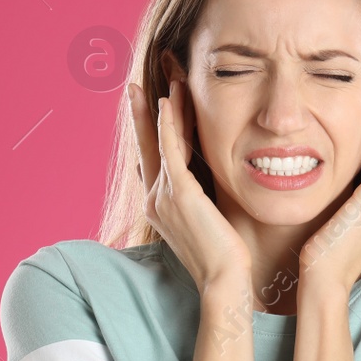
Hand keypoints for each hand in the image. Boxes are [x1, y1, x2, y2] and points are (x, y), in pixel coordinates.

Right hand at [129, 77, 250, 293]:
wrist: (225, 282)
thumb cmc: (225, 259)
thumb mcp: (208, 223)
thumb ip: (202, 201)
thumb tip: (204, 186)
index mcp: (161, 206)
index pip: (154, 159)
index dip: (151, 131)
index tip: (150, 106)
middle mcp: (155, 200)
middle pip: (148, 146)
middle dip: (141, 114)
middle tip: (134, 85)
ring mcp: (163, 196)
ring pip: (160, 141)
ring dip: (162, 108)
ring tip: (165, 79)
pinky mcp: (179, 194)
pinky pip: (170, 149)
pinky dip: (167, 123)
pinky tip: (167, 100)